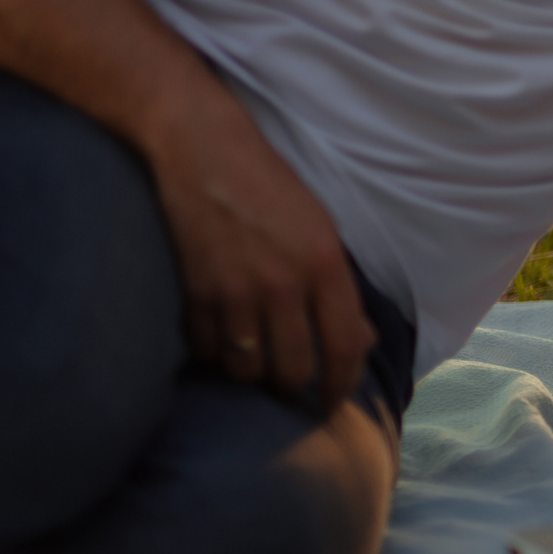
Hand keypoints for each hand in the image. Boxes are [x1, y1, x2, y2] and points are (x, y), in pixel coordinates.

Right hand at [149, 109, 376, 407]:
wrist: (202, 151)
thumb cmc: (271, 188)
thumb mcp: (321, 230)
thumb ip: (337, 288)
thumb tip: (358, 342)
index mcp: (325, 266)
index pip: (345, 348)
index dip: (342, 386)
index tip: (334, 402)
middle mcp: (284, 284)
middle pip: (293, 370)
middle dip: (293, 386)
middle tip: (290, 383)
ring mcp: (236, 291)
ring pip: (246, 368)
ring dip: (251, 373)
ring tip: (254, 359)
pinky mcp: (195, 292)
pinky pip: (207, 351)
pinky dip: (214, 355)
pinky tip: (220, 340)